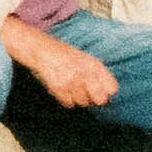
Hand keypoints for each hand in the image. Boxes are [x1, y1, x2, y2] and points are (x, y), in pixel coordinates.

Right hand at [4, 23, 118, 108]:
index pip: (112, 89)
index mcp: (94, 65)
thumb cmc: (64, 54)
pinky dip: (66, 99)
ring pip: (83, 103)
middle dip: (95, 99)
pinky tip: (62, 89)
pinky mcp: (58, 87)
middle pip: (100, 100)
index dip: (107, 92)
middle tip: (87, 94)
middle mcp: (85, 73)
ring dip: (78, 98)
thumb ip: (99, 74)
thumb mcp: (86, 58)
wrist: (40, 49)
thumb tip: (108, 95)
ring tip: (71, 88)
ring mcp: (71, 80)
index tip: (101, 91)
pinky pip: (69, 103)